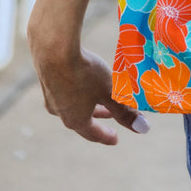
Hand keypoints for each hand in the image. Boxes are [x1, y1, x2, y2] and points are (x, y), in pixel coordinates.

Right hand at [29, 39, 148, 145]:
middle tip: (112, 115)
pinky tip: (81, 79)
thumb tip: (143, 128)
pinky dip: (78, 91)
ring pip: (73, 105)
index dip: (106, 136)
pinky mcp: (47, 80)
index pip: (93, 134)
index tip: (115, 139)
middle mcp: (60, 112)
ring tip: (98, 96)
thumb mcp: (110, 92)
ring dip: (88, 103)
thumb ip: (125, 110)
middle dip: (100, 116)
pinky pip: (66, 91)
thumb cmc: (85, 73)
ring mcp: (52, 97)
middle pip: (82, 119)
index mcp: (76, 120)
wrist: (53, 50)